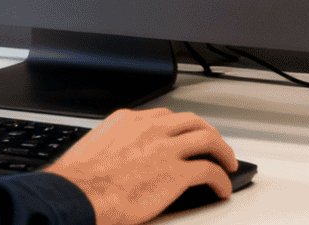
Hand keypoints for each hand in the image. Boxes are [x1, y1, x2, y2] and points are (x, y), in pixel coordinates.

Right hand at [43, 107, 237, 224]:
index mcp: (128, 120)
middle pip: (191, 121)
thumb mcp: (94, 146)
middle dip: (207, 132)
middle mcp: (151, 128)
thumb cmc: (80, 178)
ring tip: (228, 162)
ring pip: (207, 138)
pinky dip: (221, 179)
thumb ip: (113, 143)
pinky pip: (209, 171)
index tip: (183, 135)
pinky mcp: (176, 173)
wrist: (80, 193)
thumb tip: (118, 155)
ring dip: (222, 150)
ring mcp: (165, 148)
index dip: (179, 127)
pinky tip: (222, 188)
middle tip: (215, 144)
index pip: (164, 116)